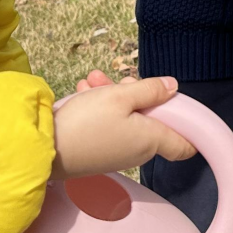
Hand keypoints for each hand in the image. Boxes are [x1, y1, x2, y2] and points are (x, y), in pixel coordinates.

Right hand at [53, 72, 195, 178]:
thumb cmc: (85, 123)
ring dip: (113, 96)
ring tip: (93, 80)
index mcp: (152, 140)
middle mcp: (138, 151)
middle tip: (120, 80)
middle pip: (151, 119)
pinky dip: (99, 108)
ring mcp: (117, 153)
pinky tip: (84, 91)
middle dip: (138, 95)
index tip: (176, 104)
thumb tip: (173, 88)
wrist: (45, 150)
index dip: (188, 125)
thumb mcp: (120, 96)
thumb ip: (150, 90)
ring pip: (127, 118)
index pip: (185, 145)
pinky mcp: (98, 152)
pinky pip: (108, 125)